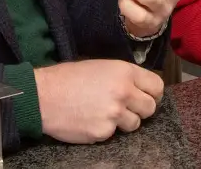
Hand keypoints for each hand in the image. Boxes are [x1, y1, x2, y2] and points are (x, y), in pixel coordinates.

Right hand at [35, 60, 163, 143]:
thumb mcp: (100, 66)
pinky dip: (105, 130)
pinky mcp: (103, 132)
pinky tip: (91, 120)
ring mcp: (114, 114)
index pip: (156, 86)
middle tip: (125, 107)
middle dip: (140, 109)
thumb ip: (122, 76)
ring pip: (135, 124)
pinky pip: (114, 134)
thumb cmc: (68, 78)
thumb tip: (138, 87)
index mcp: (124, 72)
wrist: (44, 96)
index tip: (146, 96)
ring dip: (124, 121)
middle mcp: (124, 92)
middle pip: (150, 108)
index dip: (152, 93)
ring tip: (105, 113)